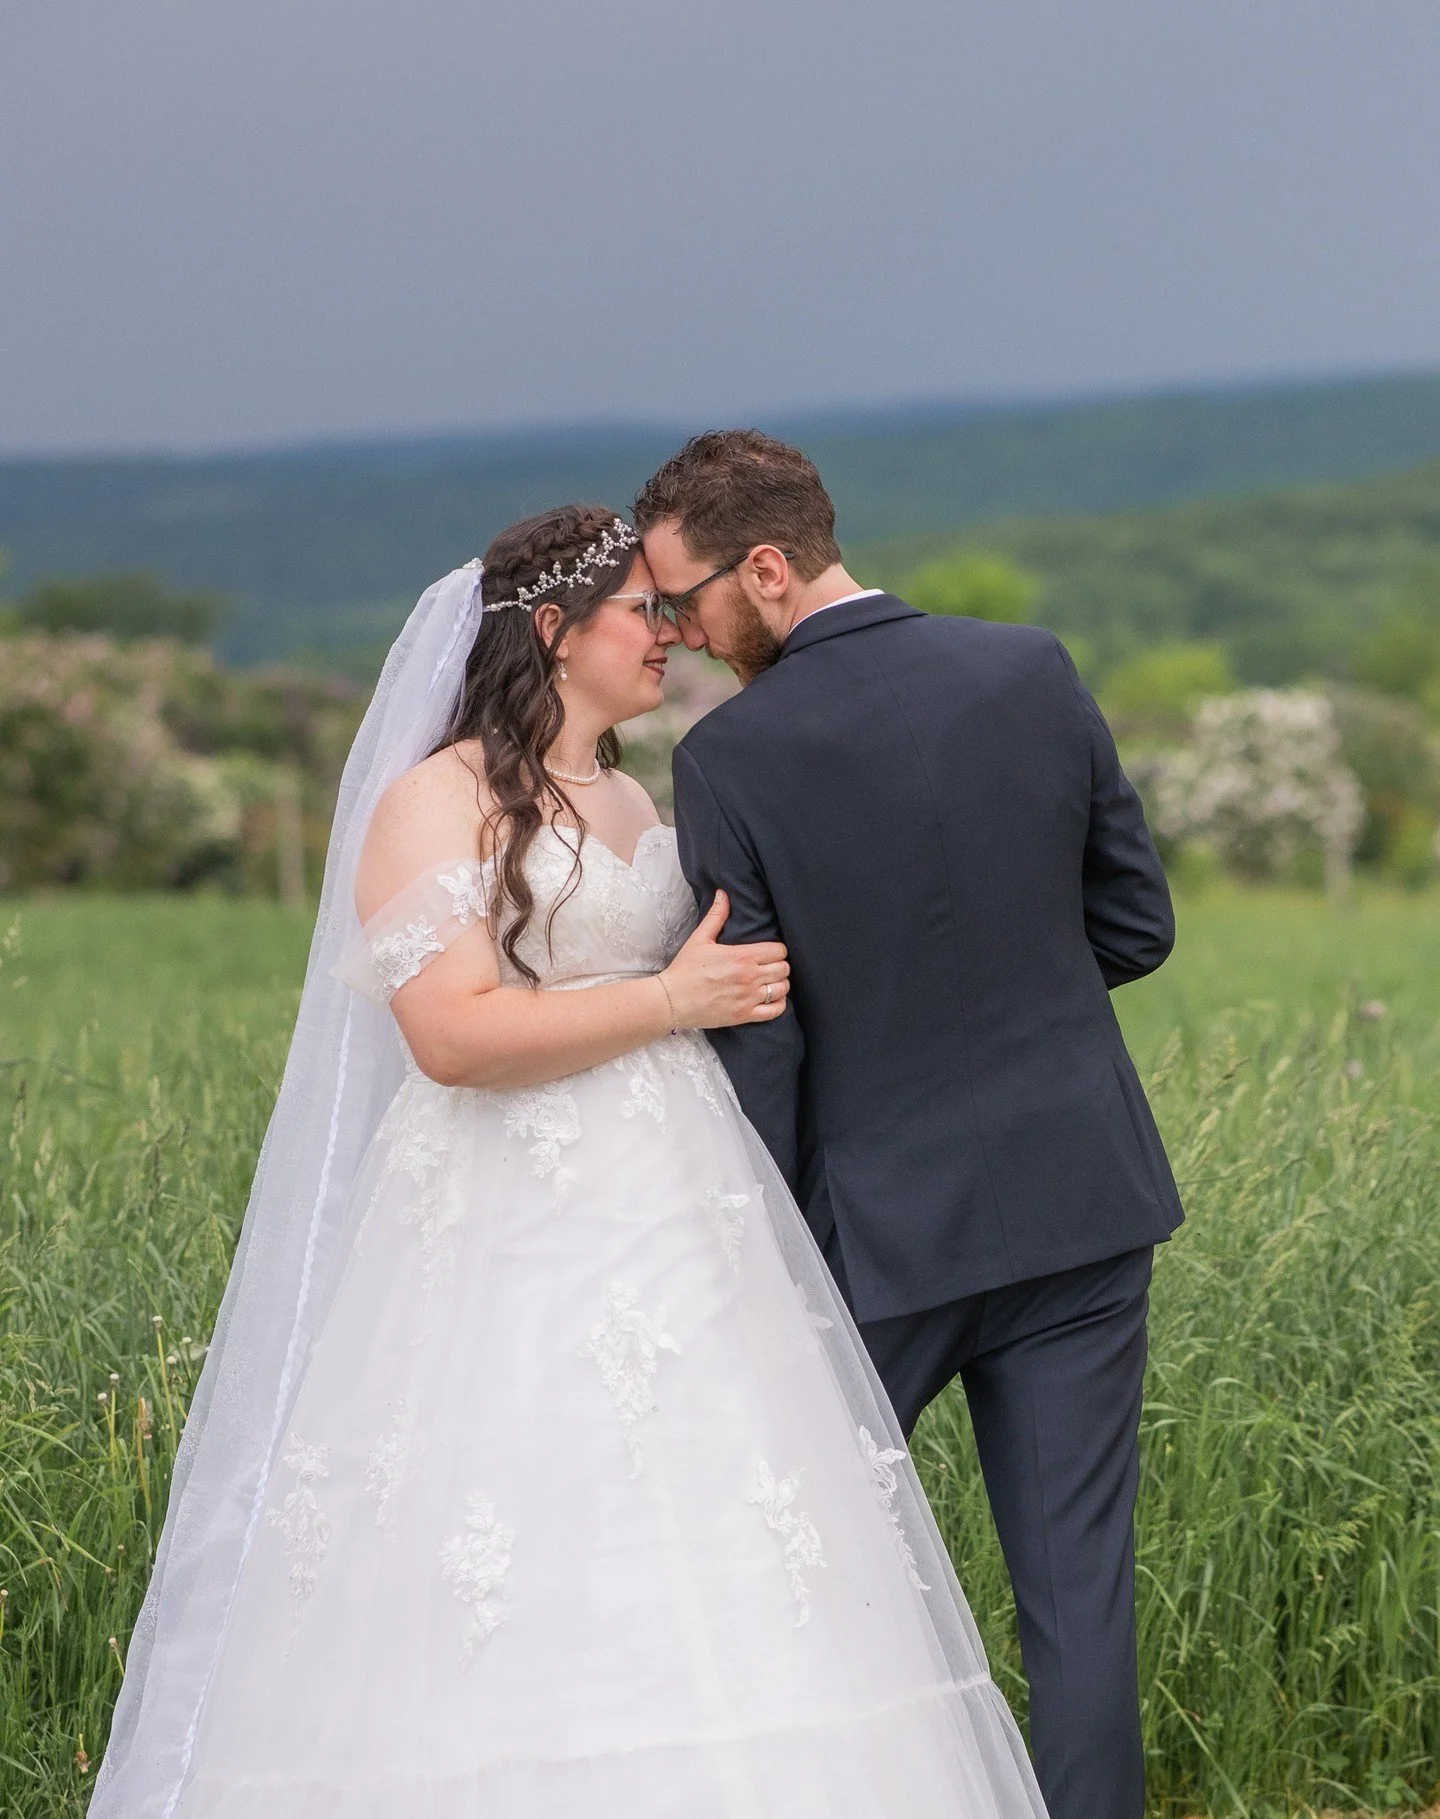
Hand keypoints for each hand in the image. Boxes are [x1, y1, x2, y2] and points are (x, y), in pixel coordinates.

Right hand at [659, 891, 790, 1028]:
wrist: (672, 1000)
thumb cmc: (685, 969)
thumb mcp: (700, 939)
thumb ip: (716, 916)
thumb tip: (723, 894)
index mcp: (742, 956)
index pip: (779, 950)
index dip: (777, 950)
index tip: (769, 952)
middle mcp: (749, 977)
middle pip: (784, 969)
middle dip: (779, 966)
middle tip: (769, 967)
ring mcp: (749, 998)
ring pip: (783, 989)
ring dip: (779, 984)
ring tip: (770, 983)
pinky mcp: (745, 1015)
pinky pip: (775, 1011)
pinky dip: (778, 1005)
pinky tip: (769, 999)